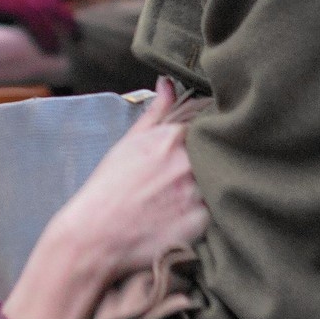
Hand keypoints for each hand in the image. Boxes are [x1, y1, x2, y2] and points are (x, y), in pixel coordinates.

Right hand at [45, 80, 207, 283]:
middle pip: (220, 152)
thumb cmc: (110, 187)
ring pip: (222, 181)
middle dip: (217, 156)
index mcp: (173, 138)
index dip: (214, 130)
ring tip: (199, 193)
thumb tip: (168, 83)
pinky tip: (192, 215)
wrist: (96, 235)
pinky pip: (219, 212)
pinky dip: (213, 212)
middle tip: (205, 168)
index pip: (211, 123)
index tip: (215, 133)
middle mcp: (189, 162)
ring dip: (218, 183)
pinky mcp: (202, 223)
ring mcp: (197, 193)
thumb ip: (156, 112)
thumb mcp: (130, 143)